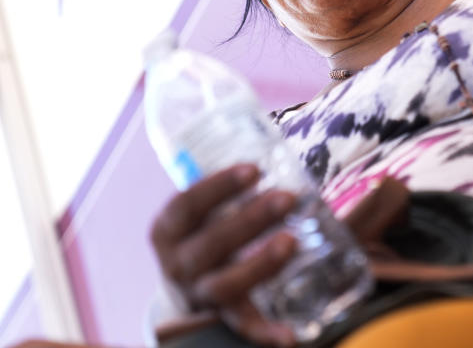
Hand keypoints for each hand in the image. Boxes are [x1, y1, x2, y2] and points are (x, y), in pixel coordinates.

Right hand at [149, 164, 298, 346]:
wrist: (189, 285)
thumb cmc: (208, 229)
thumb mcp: (205, 208)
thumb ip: (233, 186)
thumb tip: (276, 154)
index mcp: (169, 230)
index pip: (187, 204)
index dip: (219, 186)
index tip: (255, 169)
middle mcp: (178, 264)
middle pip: (210, 244)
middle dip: (249, 219)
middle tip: (287, 197)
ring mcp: (199, 293)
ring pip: (225, 284)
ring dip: (259, 264)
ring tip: (291, 242)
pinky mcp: (223, 316)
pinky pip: (244, 325)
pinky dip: (265, 332)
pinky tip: (290, 335)